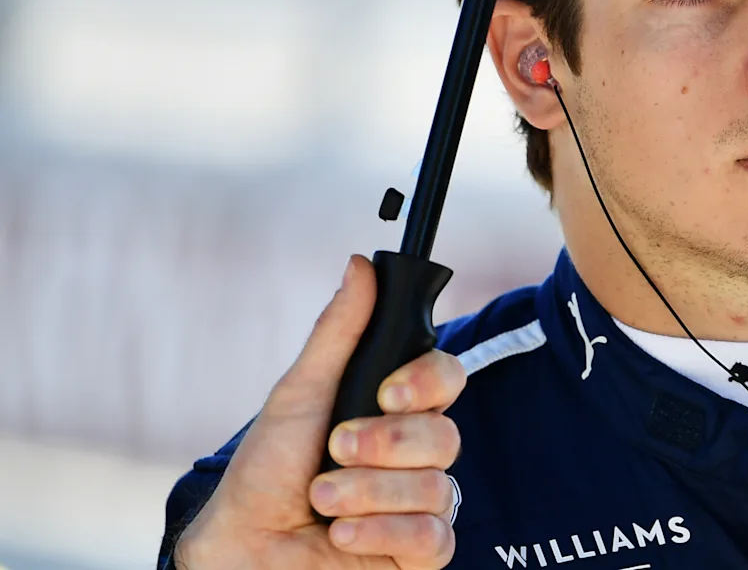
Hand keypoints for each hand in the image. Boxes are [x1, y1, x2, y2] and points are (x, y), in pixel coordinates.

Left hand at [175, 255, 466, 569]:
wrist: (242, 546)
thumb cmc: (265, 470)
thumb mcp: (299, 392)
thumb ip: (339, 332)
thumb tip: (361, 265)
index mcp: (395, 411)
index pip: (446, 380)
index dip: (426, 384)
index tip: (386, 393)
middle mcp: (414, 455)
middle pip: (446, 436)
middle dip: (385, 446)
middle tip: (335, 451)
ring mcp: (418, 504)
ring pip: (437, 488)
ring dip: (369, 493)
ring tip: (322, 500)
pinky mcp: (417, 554)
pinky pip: (432, 537)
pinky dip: (382, 533)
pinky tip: (342, 535)